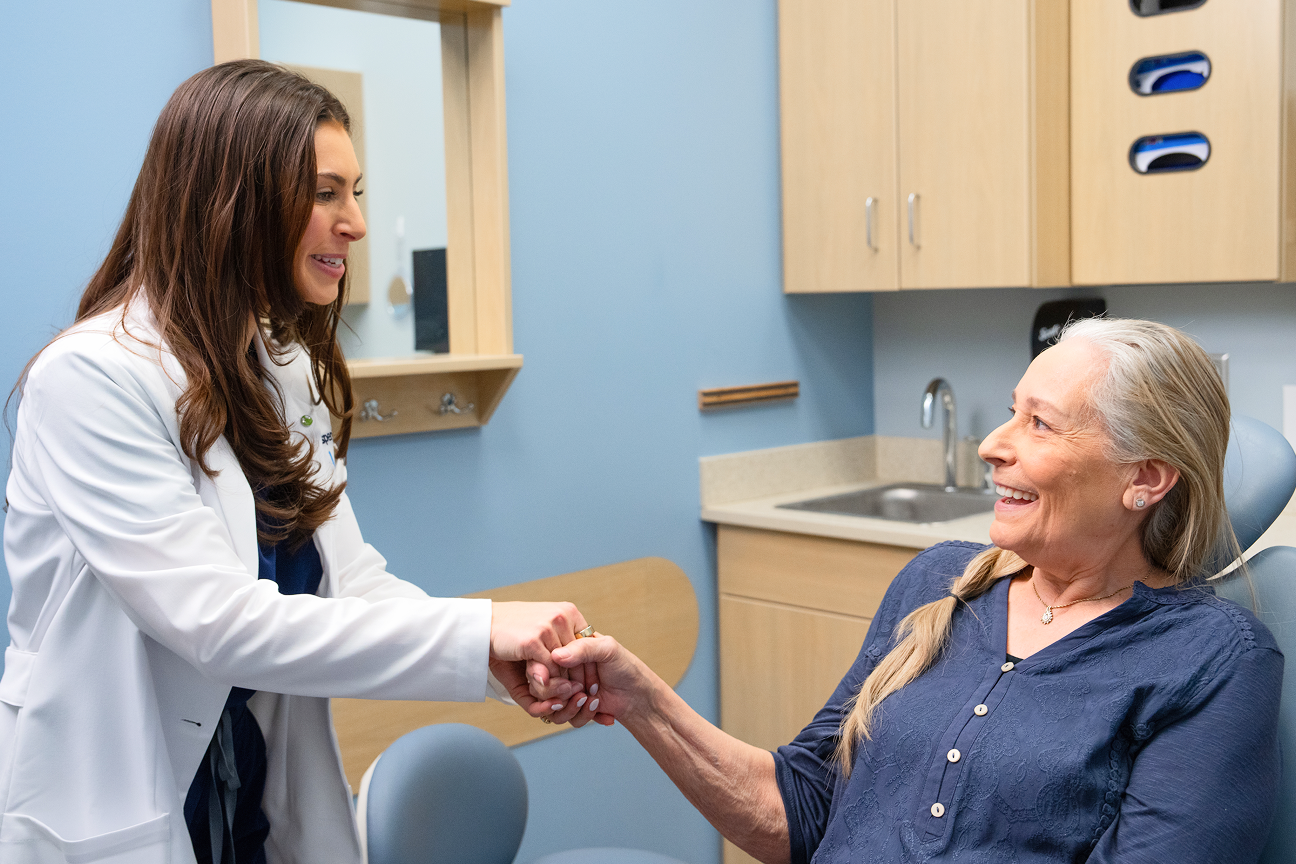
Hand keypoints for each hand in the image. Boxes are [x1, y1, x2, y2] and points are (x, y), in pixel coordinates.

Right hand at [490, 601, 596, 721]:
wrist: (482, 625)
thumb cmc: (513, 635)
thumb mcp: (543, 638)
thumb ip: (564, 654)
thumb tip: (579, 676)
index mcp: (569, 613)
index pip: (589, 647)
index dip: (587, 669)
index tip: (581, 687)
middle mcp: (563, 616)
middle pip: (580, 660)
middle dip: (572, 681)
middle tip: (564, 693)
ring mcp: (549, 626)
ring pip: (565, 668)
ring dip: (556, 685)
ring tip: (544, 687)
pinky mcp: (534, 640)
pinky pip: (550, 671)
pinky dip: (545, 684)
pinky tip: (536, 683)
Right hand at [551, 634, 651, 728]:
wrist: (640, 697)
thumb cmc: (627, 668)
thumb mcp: (608, 649)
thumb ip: (583, 648)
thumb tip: (556, 655)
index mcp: (571, 650)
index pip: (546, 660)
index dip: (550, 672)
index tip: (562, 678)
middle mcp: (566, 670)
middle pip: (545, 685)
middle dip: (561, 692)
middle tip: (580, 690)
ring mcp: (569, 690)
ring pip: (554, 705)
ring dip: (573, 706)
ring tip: (592, 698)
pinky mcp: (575, 708)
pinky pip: (568, 717)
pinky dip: (584, 714)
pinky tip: (599, 706)